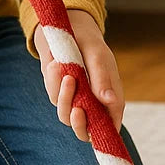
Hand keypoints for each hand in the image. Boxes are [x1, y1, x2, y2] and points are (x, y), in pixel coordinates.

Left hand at [35, 10, 123, 141]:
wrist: (65, 29)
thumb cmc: (89, 43)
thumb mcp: (97, 57)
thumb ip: (102, 78)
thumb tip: (110, 101)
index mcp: (111, 97)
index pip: (112, 124)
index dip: (107, 135)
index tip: (98, 134)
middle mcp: (93, 103)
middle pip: (86, 130)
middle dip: (79, 122)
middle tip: (77, 109)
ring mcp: (75, 100)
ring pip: (66, 115)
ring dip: (63, 97)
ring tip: (63, 70)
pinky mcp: (58, 94)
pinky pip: (53, 97)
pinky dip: (53, 83)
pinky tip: (56, 64)